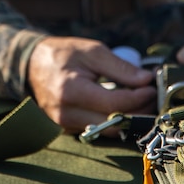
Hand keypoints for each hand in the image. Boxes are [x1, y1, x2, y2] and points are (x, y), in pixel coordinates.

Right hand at [27, 36, 156, 132]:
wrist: (32, 65)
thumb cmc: (62, 54)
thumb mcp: (92, 51)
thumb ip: (120, 68)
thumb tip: (146, 80)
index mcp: (72, 91)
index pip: (115, 103)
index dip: (138, 97)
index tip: (151, 87)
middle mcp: (67, 113)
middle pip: (114, 123)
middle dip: (138, 112)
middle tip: (152, 97)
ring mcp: (65, 124)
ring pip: (107, 131)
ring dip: (129, 119)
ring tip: (141, 102)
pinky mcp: (67, 129)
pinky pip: (97, 130)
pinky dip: (114, 120)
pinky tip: (124, 107)